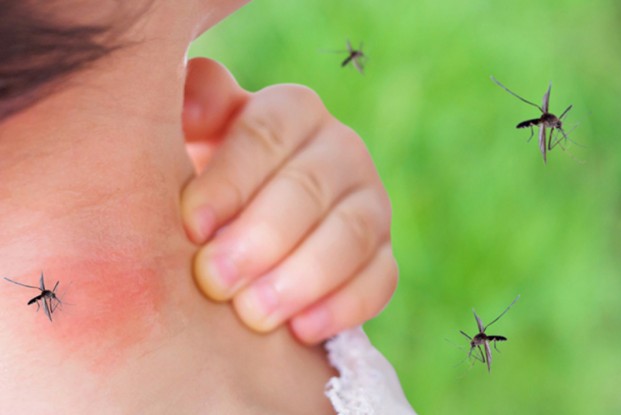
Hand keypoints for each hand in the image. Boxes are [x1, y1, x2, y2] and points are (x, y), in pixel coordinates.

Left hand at [180, 58, 397, 343]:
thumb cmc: (212, 183)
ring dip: (302, 277)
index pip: (266, 134)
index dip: (229, 181)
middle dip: (262, 238)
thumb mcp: (194, 139)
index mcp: (291, 112)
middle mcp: (340, 149)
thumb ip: (193, 110)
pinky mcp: (383, 254)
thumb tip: (194, 98)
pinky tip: (301, 330)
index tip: (191, 226)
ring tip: (254, 316)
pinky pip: (380, 279)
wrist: (249, 229)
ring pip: (351, 234)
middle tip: (215, 280)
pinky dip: (343, 306)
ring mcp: (370, 203)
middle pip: (309, 187)